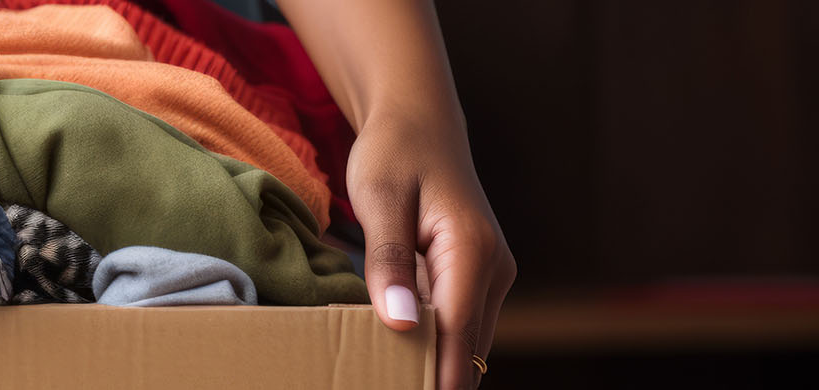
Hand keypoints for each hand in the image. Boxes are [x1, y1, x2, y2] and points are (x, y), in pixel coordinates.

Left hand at [348, 118, 516, 388]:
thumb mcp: (380, 200)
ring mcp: (488, 275)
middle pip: (465, 348)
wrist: (419, 122)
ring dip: (430, 363)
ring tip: (382, 375)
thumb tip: (399, 325)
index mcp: (472, 252)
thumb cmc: (395, 153)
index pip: (456, 336)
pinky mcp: (474, 277)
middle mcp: (492, 270)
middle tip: (376, 384)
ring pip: (463, 341)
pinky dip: (431, 342)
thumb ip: (388, 262)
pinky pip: (456, 323)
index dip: (434, 378)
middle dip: (430, 377)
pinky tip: (392, 353)